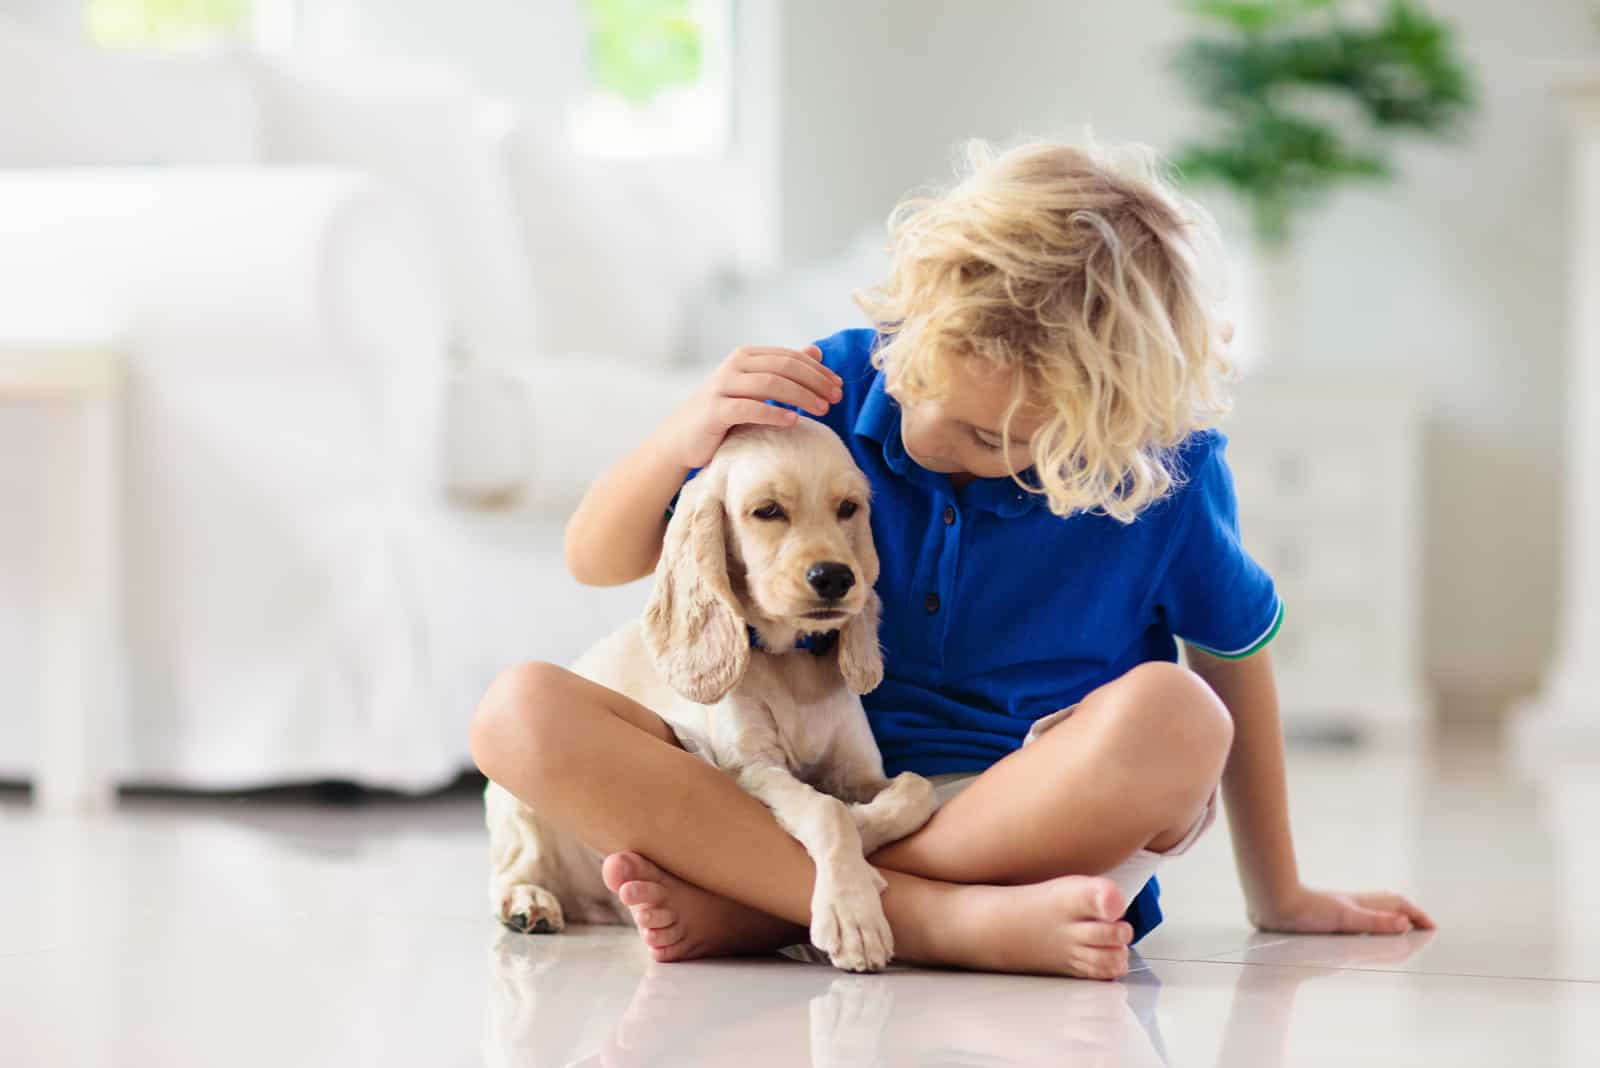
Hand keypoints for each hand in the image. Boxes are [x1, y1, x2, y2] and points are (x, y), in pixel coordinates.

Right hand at [655, 345, 842, 468]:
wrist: (682, 438)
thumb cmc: (724, 414)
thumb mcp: (755, 389)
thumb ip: (782, 370)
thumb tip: (815, 352)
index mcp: (746, 356)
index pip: (789, 357)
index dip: (817, 370)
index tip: (839, 386)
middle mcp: (734, 366)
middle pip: (783, 367)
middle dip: (814, 381)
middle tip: (836, 398)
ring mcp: (722, 386)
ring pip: (769, 384)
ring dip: (801, 396)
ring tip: (822, 409)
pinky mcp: (715, 410)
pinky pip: (749, 408)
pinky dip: (774, 412)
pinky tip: (794, 421)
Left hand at [1250, 885, 1435, 934]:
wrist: (1270, 905)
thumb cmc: (1303, 910)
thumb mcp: (1343, 918)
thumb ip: (1374, 922)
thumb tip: (1404, 924)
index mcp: (1360, 904)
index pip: (1397, 905)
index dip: (1416, 914)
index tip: (1432, 926)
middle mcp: (1351, 904)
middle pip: (1387, 904)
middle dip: (1407, 913)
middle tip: (1421, 925)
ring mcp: (1338, 908)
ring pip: (1371, 908)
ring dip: (1388, 914)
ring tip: (1399, 925)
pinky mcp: (1324, 916)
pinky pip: (1356, 916)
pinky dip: (1368, 920)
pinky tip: (1360, 928)